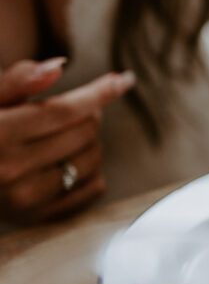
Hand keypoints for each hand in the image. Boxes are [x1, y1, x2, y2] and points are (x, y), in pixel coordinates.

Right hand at [0, 58, 134, 224]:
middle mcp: (11, 168)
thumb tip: (59, 65)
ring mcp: (25, 198)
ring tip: (71, 133)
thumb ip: (18, 80)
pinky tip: (74, 159)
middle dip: (89, 113)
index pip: (65, 110)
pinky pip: (90, 191)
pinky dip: (93, 172)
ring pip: (91, 160)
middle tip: (77, 108)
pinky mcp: (36, 218)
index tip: (123, 80)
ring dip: (92, 141)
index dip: (99, 93)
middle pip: (83, 132)